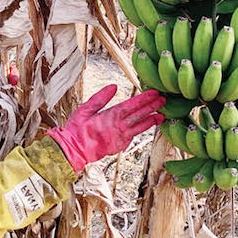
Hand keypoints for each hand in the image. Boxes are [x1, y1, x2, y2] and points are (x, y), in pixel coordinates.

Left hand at [0, 62, 18, 119]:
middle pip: (11, 76)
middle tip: (11, 86)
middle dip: (11, 82)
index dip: (10, 70)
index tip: (12, 78)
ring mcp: (1, 86)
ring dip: (3, 94)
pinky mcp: (2, 96)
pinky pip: (7, 98)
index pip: (4, 65)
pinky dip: (2, 102)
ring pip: (9, 88)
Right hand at [48, 85, 165, 171]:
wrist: (74, 151)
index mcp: (111, 117)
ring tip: (161, 115)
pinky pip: (133, 136)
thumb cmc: (77, 129)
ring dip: (151, 120)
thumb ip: (100, 98)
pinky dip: (141, 129)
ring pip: (140, 127)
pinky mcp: (120, 146)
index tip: (154, 92)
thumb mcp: (85, 109)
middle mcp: (119, 128)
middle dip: (153, 107)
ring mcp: (121, 138)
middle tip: (164, 100)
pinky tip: (145, 125)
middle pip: (140, 115)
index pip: (132, 105)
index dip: (145, 98)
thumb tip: (114, 86)